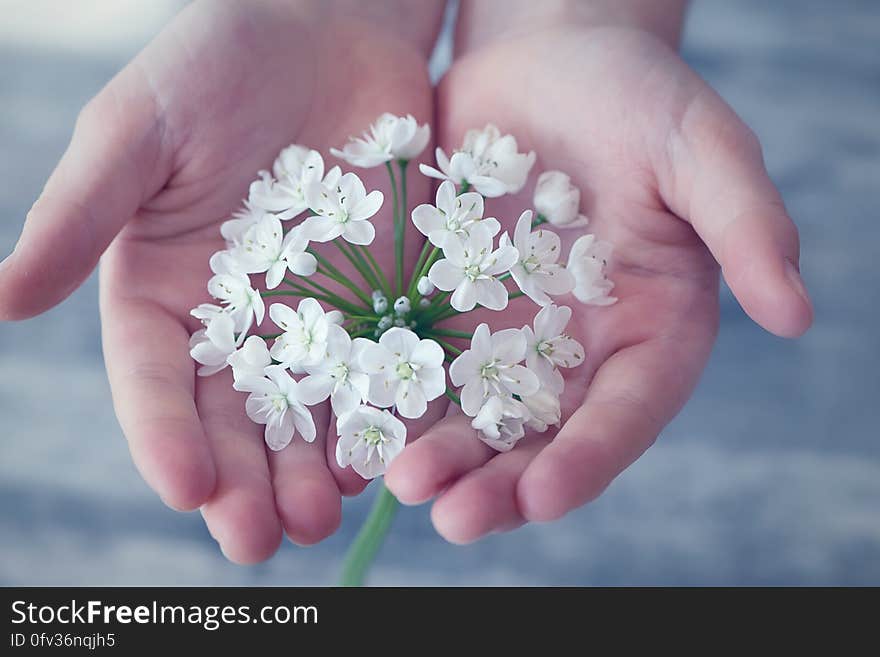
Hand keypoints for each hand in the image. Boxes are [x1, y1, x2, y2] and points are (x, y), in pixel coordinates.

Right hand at [0, 0, 441, 561]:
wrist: (330, 25)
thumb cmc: (218, 61)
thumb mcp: (139, 128)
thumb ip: (81, 214)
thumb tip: (0, 303)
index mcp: (163, 291)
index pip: (155, 381)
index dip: (164, 437)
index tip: (187, 489)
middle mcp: (237, 318)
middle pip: (233, 416)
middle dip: (244, 480)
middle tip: (259, 541)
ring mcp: (314, 314)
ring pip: (309, 410)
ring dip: (312, 468)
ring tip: (322, 517)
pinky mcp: (381, 297)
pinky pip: (384, 368)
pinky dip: (384, 416)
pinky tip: (391, 456)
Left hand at [384, 7, 812, 541]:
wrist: (547, 61)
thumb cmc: (636, 96)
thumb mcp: (698, 146)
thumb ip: (744, 222)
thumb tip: (797, 311)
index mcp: (650, 328)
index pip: (626, 411)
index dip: (589, 458)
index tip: (544, 497)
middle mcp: (578, 348)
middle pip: (543, 436)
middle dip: (501, 483)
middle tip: (454, 518)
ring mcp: (507, 333)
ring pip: (474, 414)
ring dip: (441, 456)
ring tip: (401, 484)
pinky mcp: (448, 306)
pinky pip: (418, 362)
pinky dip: (394, 397)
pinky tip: (361, 425)